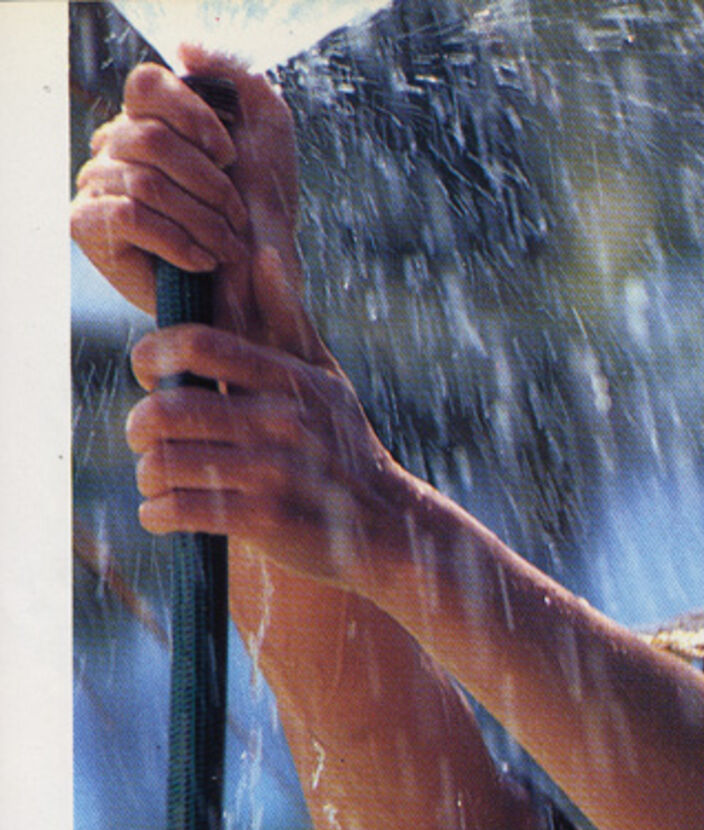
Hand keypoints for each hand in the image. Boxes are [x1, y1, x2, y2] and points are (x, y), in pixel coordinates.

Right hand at [73, 46, 311, 352]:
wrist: (257, 294)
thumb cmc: (263, 214)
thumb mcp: (268, 133)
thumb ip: (238, 77)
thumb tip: (184, 47)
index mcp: (150, 118)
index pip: (146, 85)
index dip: (192, 115)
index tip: (229, 155)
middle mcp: (116, 146)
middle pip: (150, 138)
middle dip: (209, 184)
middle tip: (237, 217)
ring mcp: (98, 184)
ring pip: (147, 182)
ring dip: (201, 219)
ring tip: (228, 247)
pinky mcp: (89, 227)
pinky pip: (129, 217)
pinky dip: (176, 240)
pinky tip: (201, 260)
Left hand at [128, 315, 406, 591]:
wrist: (390, 528)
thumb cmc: (348, 450)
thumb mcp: (327, 380)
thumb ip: (288, 322)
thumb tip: (264, 254)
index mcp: (288, 380)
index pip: (200, 344)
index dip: (156, 352)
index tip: (146, 370)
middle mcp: (282, 421)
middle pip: (173, 408)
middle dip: (141, 424)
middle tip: (140, 435)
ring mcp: (275, 472)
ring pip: (172, 462)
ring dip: (149, 473)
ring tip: (152, 479)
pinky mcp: (266, 520)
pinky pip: (186, 510)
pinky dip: (159, 513)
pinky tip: (159, 514)